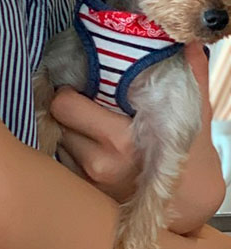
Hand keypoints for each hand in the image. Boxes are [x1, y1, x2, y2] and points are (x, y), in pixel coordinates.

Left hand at [51, 46, 225, 229]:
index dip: (68, 91)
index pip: (64, 106)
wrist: (189, 206)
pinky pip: (59, 162)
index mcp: (121, 141)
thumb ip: (189, 76)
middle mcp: (96, 163)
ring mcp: (85, 181)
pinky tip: (87, 146)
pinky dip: (68, 151)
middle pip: (55, 121)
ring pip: (54, 141)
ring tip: (87, 126)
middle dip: (65, 110)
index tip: (79, 86)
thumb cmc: (191, 158)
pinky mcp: (80, 193)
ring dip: (65, 131)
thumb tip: (186, 42)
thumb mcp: (194, 115)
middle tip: (81, 102)